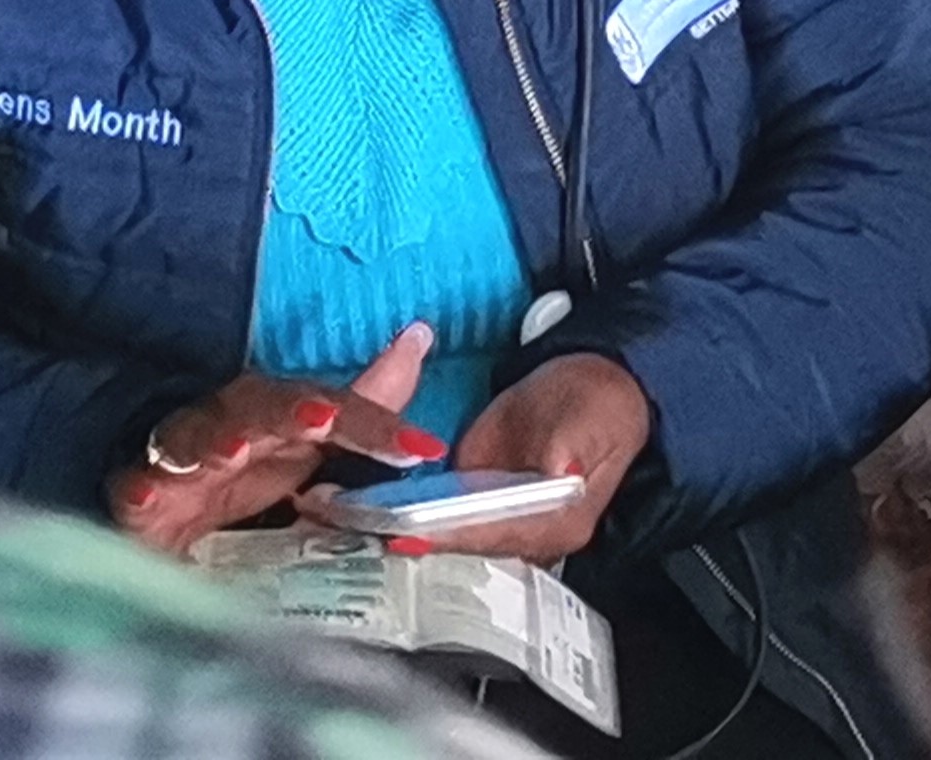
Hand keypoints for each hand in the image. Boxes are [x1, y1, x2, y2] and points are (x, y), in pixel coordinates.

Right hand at [109, 325, 438, 557]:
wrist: (171, 537)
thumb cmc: (243, 481)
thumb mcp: (307, 451)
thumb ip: (362, 410)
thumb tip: (417, 338)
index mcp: (276, 420)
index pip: (329, 408)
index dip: (373, 421)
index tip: (421, 447)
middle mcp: (229, 429)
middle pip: (259, 407)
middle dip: (291, 410)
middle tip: (323, 418)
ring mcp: (179, 462)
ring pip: (192, 437)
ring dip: (212, 441)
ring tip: (231, 451)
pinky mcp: (139, 499)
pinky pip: (135, 487)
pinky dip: (142, 485)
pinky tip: (151, 494)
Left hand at [316, 352, 649, 563]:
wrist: (594, 386)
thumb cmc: (599, 406)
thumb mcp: (590, 422)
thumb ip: (572, 450)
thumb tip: (564, 474)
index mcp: (552, 526)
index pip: (491, 538)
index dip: (447, 535)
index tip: (400, 532)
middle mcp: (518, 534)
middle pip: (456, 545)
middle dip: (402, 535)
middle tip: (343, 524)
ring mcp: (491, 515)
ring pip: (437, 530)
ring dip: (388, 522)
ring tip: (331, 513)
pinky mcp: (471, 494)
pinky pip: (431, 507)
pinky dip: (395, 502)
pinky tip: (353, 495)